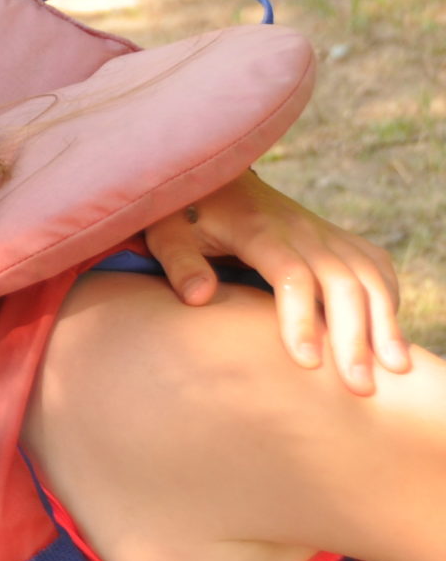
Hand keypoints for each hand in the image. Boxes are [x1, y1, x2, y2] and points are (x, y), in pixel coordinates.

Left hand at [144, 170, 408, 393]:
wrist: (213, 175)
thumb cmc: (184, 211)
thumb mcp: (165, 231)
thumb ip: (179, 262)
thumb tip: (198, 297)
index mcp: (257, 229)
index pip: (290, 275)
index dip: (301, 318)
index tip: (307, 363)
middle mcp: (300, 228)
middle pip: (341, 282)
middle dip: (355, 335)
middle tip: (359, 386)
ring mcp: (322, 231)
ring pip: (368, 275)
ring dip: (386, 321)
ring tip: (396, 369)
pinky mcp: (334, 236)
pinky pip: (373, 264)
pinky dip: (389, 296)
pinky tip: (391, 332)